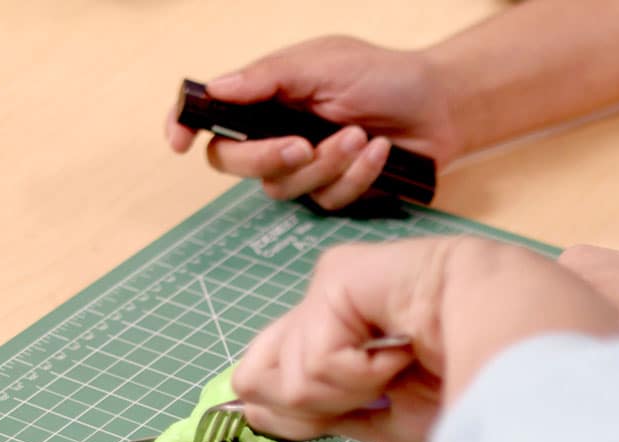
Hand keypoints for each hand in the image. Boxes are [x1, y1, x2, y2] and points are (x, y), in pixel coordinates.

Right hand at [166, 36, 460, 209]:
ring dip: (325, 163)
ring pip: (283, 187)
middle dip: (266, 157)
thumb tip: (216, 88)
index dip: (187, 126)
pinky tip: (380, 151)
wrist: (440, 106)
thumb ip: (268, 79)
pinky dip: (355, 176)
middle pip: (235, 163)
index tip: (178, 141)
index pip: (212, 116)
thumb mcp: (323, 64)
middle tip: (302, 144)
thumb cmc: (383, 76)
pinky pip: (327, 200)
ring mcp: (305, 166)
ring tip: (360, 135)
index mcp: (267, 97)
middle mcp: (277, 133)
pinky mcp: (334, 191)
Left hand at [232, 238, 618, 441]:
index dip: (288, 408)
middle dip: (308, 404)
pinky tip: (404, 352)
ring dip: (345, 394)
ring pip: (278, 370)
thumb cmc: (477, 384)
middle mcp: (336, 309)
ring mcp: (336, 288)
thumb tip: (243, 404)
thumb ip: (316, 410)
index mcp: (350, 338)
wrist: (530, 345)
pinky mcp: (340, 273)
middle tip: (376, 393)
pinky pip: (311, 354)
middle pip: (261, 368)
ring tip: (404, 369)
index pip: (279, 372)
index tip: (325, 419)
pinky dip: (357, 377)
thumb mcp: (387, 420)